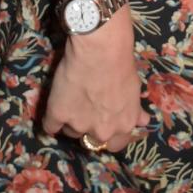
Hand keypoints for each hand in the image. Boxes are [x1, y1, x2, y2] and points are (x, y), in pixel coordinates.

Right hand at [43, 9, 148, 152]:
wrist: (100, 49)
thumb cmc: (122, 64)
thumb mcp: (135, 90)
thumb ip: (135, 110)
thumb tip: (143, 121)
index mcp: (123, 126)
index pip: (116, 144)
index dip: (110, 133)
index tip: (104, 121)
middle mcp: (102, 132)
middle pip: (91, 141)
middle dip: (89, 127)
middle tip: (86, 109)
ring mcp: (78, 125)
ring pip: (70, 131)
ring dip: (70, 120)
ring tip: (70, 98)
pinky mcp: (58, 114)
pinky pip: (50, 125)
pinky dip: (51, 119)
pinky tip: (54, 108)